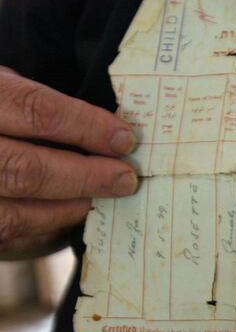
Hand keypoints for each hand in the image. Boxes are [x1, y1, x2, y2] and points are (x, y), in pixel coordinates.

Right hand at [0, 67, 136, 259]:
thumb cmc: (0, 114)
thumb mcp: (10, 92)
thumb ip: (48, 109)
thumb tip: (112, 135)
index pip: (36, 111)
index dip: (87, 126)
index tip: (125, 140)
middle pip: (27, 170)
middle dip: (86, 177)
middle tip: (126, 180)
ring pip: (17, 216)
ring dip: (71, 210)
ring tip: (103, 201)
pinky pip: (11, 239)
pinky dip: (49, 232)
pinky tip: (74, 218)